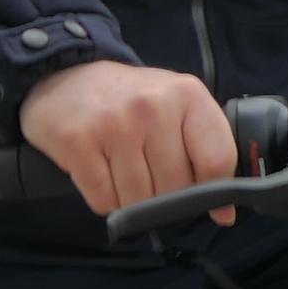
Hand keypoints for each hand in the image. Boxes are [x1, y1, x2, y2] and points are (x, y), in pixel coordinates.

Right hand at [21, 59, 238, 224]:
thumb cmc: (130, 100)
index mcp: (187, 94)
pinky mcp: (78, 141)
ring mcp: (114, 124)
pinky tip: (101, 172)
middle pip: (176, 187)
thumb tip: (223, 212)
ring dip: (131, 199)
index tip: (215, 207)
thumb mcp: (177, 105)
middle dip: (165, 195)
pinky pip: (104, 200)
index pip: (217, 158)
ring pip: (138, 200)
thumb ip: (205, 149)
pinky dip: (105, 198)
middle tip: (149, 173)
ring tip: (122, 169)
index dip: (216, 192)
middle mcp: (152, 107)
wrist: (65, 77)